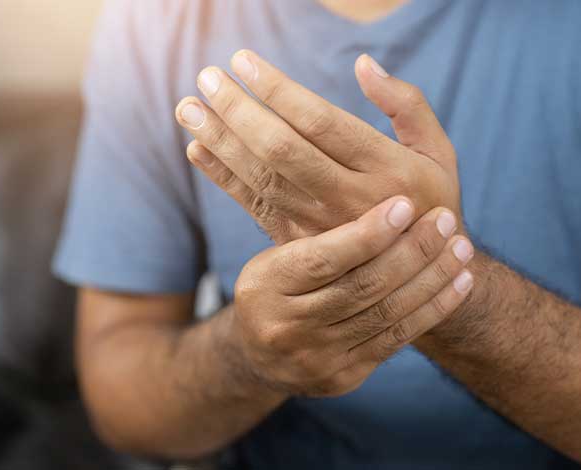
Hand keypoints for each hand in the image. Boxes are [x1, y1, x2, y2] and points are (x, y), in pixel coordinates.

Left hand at [176, 50, 460, 243]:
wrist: (414, 276)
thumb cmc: (430, 201)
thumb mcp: (438, 151)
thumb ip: (407, 105)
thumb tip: (363, 64)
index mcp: (384, 170)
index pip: (320, 123)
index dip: (278, 90)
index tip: (242, 60)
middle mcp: (347, 199)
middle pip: (281, 150)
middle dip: (239, 112)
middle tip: (206, 77)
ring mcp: (319, 225)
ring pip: (261, 178)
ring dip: (220, 141)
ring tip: (187, 108)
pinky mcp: (298, 240)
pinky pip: (254, 206)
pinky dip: (223, 178)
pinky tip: (197, 150)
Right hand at [225, 196, 473, 396]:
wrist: (260, 354)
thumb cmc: (273, 289)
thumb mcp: (274, 256)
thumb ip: (312, 232)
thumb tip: (359, 178)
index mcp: (266, 285)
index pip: (323, 258)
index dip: (368, 233)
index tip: (405, 203)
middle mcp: (288, 326)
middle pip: (362, 287)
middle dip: (412, 251)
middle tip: (445, 219)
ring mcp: (317, 357)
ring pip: (386, 314)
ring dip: (432, 279)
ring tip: (461, 248)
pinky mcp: (343, 377)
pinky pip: (394, 341)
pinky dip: (432, 310)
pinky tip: (459, 284)